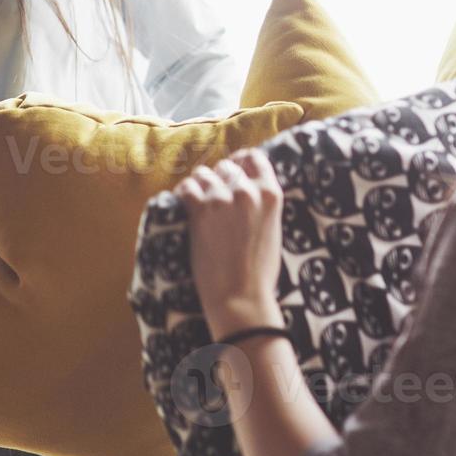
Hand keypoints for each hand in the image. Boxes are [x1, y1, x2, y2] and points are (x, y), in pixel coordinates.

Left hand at [174, 150, 285, 338]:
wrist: (241, 297)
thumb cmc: (259, 271)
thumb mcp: (272, 229)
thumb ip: (263, 204)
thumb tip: (248, 188)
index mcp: (271, 194)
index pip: (254, 158)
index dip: (240, 161)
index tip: (232, 168)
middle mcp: (248, 191)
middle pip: (226, 167)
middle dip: (218, 179)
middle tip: (213, 197)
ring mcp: (223, 199)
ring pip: (203, 174)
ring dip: (199, 186)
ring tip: (197, 202)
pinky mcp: (200, 210)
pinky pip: (186, 188)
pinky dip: (183, 194)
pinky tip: (185, 205)